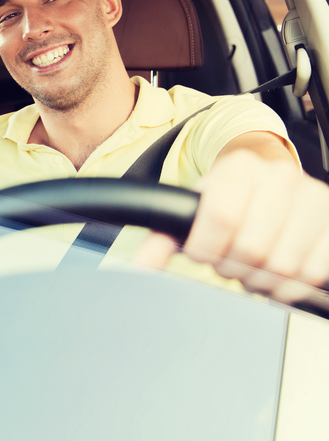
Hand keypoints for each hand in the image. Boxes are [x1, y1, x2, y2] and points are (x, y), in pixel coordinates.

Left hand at [135, 149, 328, 302]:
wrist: (270, 185)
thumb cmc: (229, 200)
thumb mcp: (195, 208)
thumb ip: (163, 237)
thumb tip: (142, 265)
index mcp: (240, 167)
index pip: (221, 217)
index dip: (206, 248)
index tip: (201, 253)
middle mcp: (281, 177)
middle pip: (251, 248)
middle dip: (232, 266)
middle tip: (227, 261)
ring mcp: (313, 200)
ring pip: (282, 266)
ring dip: (260, 279)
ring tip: (250, 265)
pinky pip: (311, 274)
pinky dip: (288, 286)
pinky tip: (275, 273)